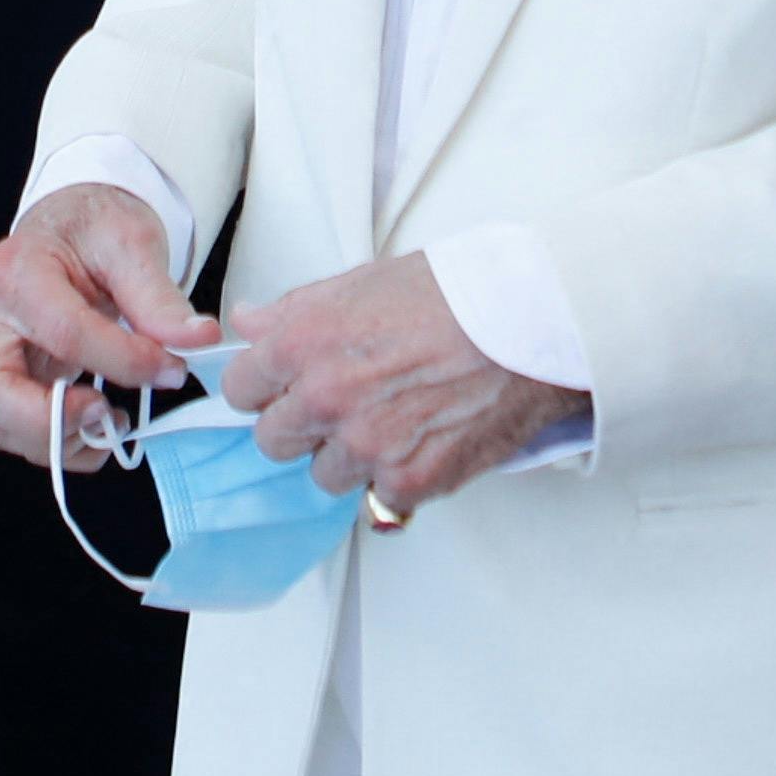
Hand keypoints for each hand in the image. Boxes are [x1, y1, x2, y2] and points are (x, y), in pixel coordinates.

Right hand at [0, 184, 217, 453]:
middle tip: (107, 412)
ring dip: (56, 440)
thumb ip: (159, 297)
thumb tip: (198, 340)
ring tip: (112, 420)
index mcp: (17, 272)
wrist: (73, 228)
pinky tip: (100, 424)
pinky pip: (12, 432)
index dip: (123, 360)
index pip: (64, 332)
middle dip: (50, 420)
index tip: (171, 369)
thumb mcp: (132, 244)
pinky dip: (57, 444)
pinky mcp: (4, 380)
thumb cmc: (95, 229)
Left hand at [208, 252, 588, 515]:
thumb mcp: (366, 280)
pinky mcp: (410, 480)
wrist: (533, 319)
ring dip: (351, 455)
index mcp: (305, 343)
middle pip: (273, 441)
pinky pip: (382, 496)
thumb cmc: (460, 292)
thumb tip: (251, 322)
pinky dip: (400, 476)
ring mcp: (367, 445)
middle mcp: (326, 399)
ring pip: (326, 474)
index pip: (241, 389)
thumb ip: (296, 308)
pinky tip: (427, 439)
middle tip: (345, 404)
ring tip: (396, 419)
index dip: (266, 386)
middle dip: (303, 425)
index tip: (285, 386)